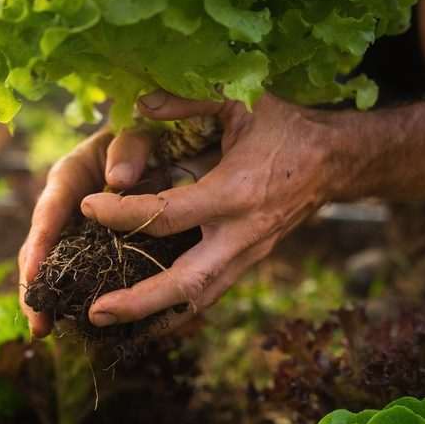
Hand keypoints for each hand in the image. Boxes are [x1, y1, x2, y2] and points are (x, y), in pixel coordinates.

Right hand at [18, 122, 174, 337]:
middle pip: (40, 246)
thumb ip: (130, 148)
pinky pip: (80, 274)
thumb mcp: (139, 131)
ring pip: (54, 266)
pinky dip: (75, 297)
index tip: (32, 273)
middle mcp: (66, 206)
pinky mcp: (93, 247)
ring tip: (44, 331)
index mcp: (71, 176)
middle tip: (37, 321)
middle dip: (34, 284)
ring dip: (47, 298)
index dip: (41, 243)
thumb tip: (117, 180)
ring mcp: (77, 230)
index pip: (50, 210)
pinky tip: (78, 323)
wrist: (163, 145)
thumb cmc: (148, 134)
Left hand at [79, 91, 351, 330]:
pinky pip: (211, 293)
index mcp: (235, 192)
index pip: (166, 215)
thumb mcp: (242, 99)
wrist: (337, 160)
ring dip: (155, 317)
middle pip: (186, 283)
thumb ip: (189, 100)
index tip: (87, 206)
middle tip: (96, 312)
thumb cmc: (287, 125)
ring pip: (199, 300)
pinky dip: (177, 309)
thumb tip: (139, 103)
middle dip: (139, 302)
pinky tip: (146, 316)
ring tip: (111, 324)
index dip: (122, 214)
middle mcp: (242, 234)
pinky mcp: (251, 261)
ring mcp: (249, 254)